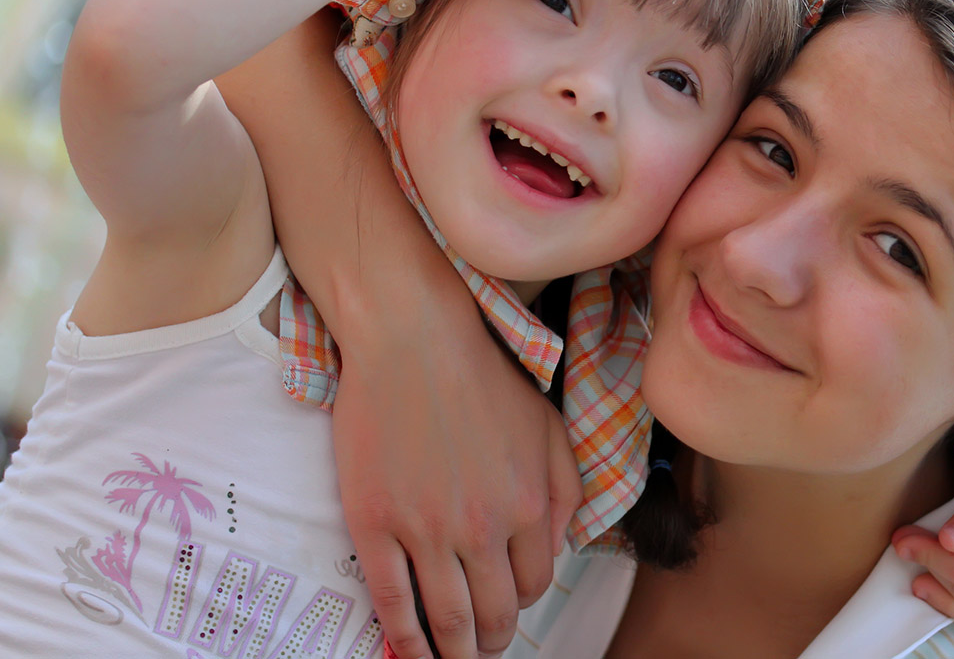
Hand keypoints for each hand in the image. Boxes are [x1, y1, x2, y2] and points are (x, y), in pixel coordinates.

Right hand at [333, 313, 580, 658]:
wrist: (414, 340)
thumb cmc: (484, 377)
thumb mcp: (549, 427)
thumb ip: (565, 491)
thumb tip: (560, 548)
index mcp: (528, 505)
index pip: (534, 583)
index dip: (522, 602)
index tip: (508, 605)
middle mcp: (481, 527)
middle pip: (492, 614)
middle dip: (490, 642)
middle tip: (482, 648)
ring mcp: (425, 529)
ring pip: (445, 619)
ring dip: (451, 652)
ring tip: (450, 658)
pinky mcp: (374, 524)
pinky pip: (391, 600)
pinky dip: (402, 639)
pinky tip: (407, 651)